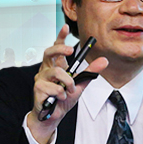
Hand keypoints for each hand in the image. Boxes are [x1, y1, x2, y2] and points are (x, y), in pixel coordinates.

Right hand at [26, 25, 107, 143]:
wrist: (53, 116)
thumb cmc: (63, 99)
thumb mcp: (80, 84)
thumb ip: (91, 72)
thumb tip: (104, 60)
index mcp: (56, 66)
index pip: (56, 48)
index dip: (60, 37)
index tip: (65, 27)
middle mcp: (47, 69)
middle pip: (49, 52)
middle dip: (60, 49)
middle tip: (70, 51)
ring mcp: (40, 78)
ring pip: (56, 72)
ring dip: (67, 82)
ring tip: (69, 91)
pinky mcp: (38, 88)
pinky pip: (53, 87)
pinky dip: (60, 94)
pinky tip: (60, 98)